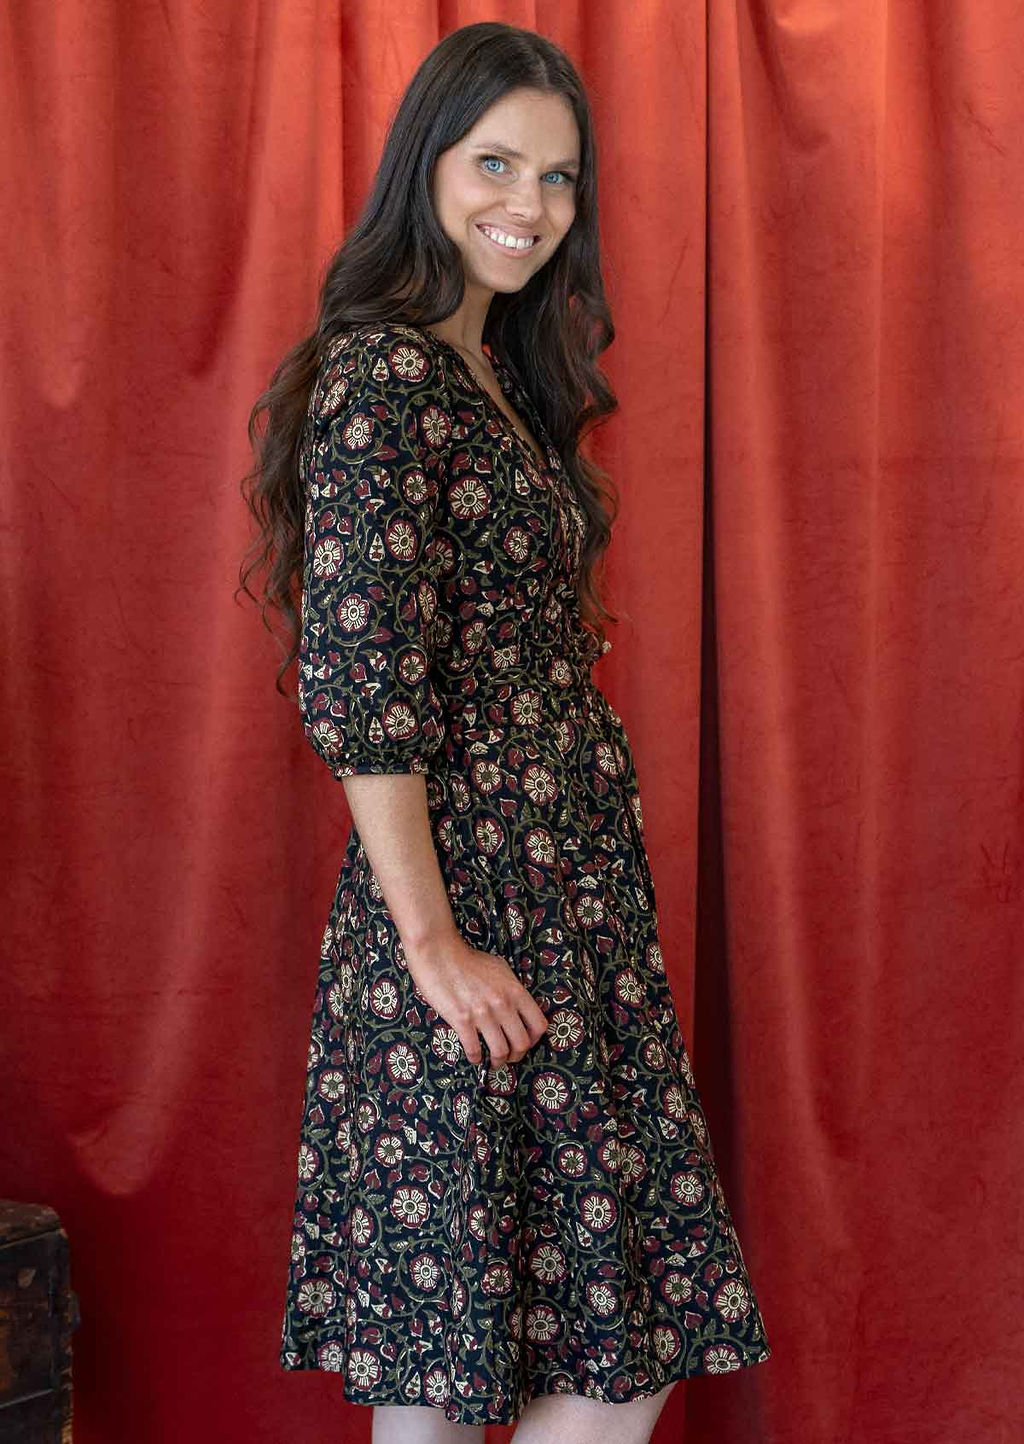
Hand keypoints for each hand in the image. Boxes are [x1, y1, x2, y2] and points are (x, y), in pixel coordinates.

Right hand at [402, 928, 548, 1066]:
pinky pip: (474, 1049)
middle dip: (517, 1055)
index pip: (538, 1024)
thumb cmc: (469, 960)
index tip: (526, 1043)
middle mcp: (503, 1004)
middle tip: (509, 1056)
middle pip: (522, 1043)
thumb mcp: (500, 968)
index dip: (534, 1039)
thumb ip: (512, 988)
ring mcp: (482, 1014)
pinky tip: (474, 1056)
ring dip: (498, 1061)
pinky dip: (476, 1058)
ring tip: (493, 1061)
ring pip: (501, 1051)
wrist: (440, 954)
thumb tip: (518, 1006)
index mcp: (515, 991)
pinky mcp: (462, 1020)